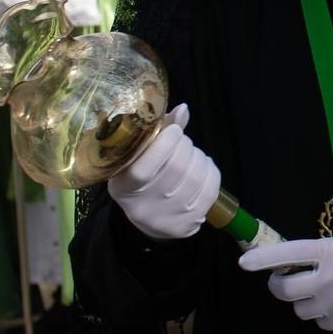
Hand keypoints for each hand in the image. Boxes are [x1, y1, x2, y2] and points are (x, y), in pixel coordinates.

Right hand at [107, 105, 215, 240]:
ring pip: (195, 176)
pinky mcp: (188, 224)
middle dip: (185, 145)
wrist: (150, 221)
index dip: (165, 144)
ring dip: (198, 156)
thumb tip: (183, 109)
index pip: (144, 168)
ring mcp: (167, 218)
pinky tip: (201, 167)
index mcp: (122, 187)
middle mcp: (142, 207)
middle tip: (182, 140)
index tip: (174, 129)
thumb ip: (157, 134)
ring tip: (191, 154)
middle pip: (175, 168)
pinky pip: (210, 188)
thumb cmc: (143, 180)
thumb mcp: (138, 159)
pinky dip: (209, 170)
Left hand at [240, 237, 332, 332]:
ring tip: (323, 293)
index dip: (264, 258)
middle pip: (284, 290)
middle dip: (278, 286)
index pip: (290, 253)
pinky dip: (323, 315)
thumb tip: (278, 265)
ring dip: (304, 302)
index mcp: (330, 251)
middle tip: (284, 281)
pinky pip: (318, 322)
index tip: (244, 262)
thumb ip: (312, 255)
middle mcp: (331, 277)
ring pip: (299, 309)